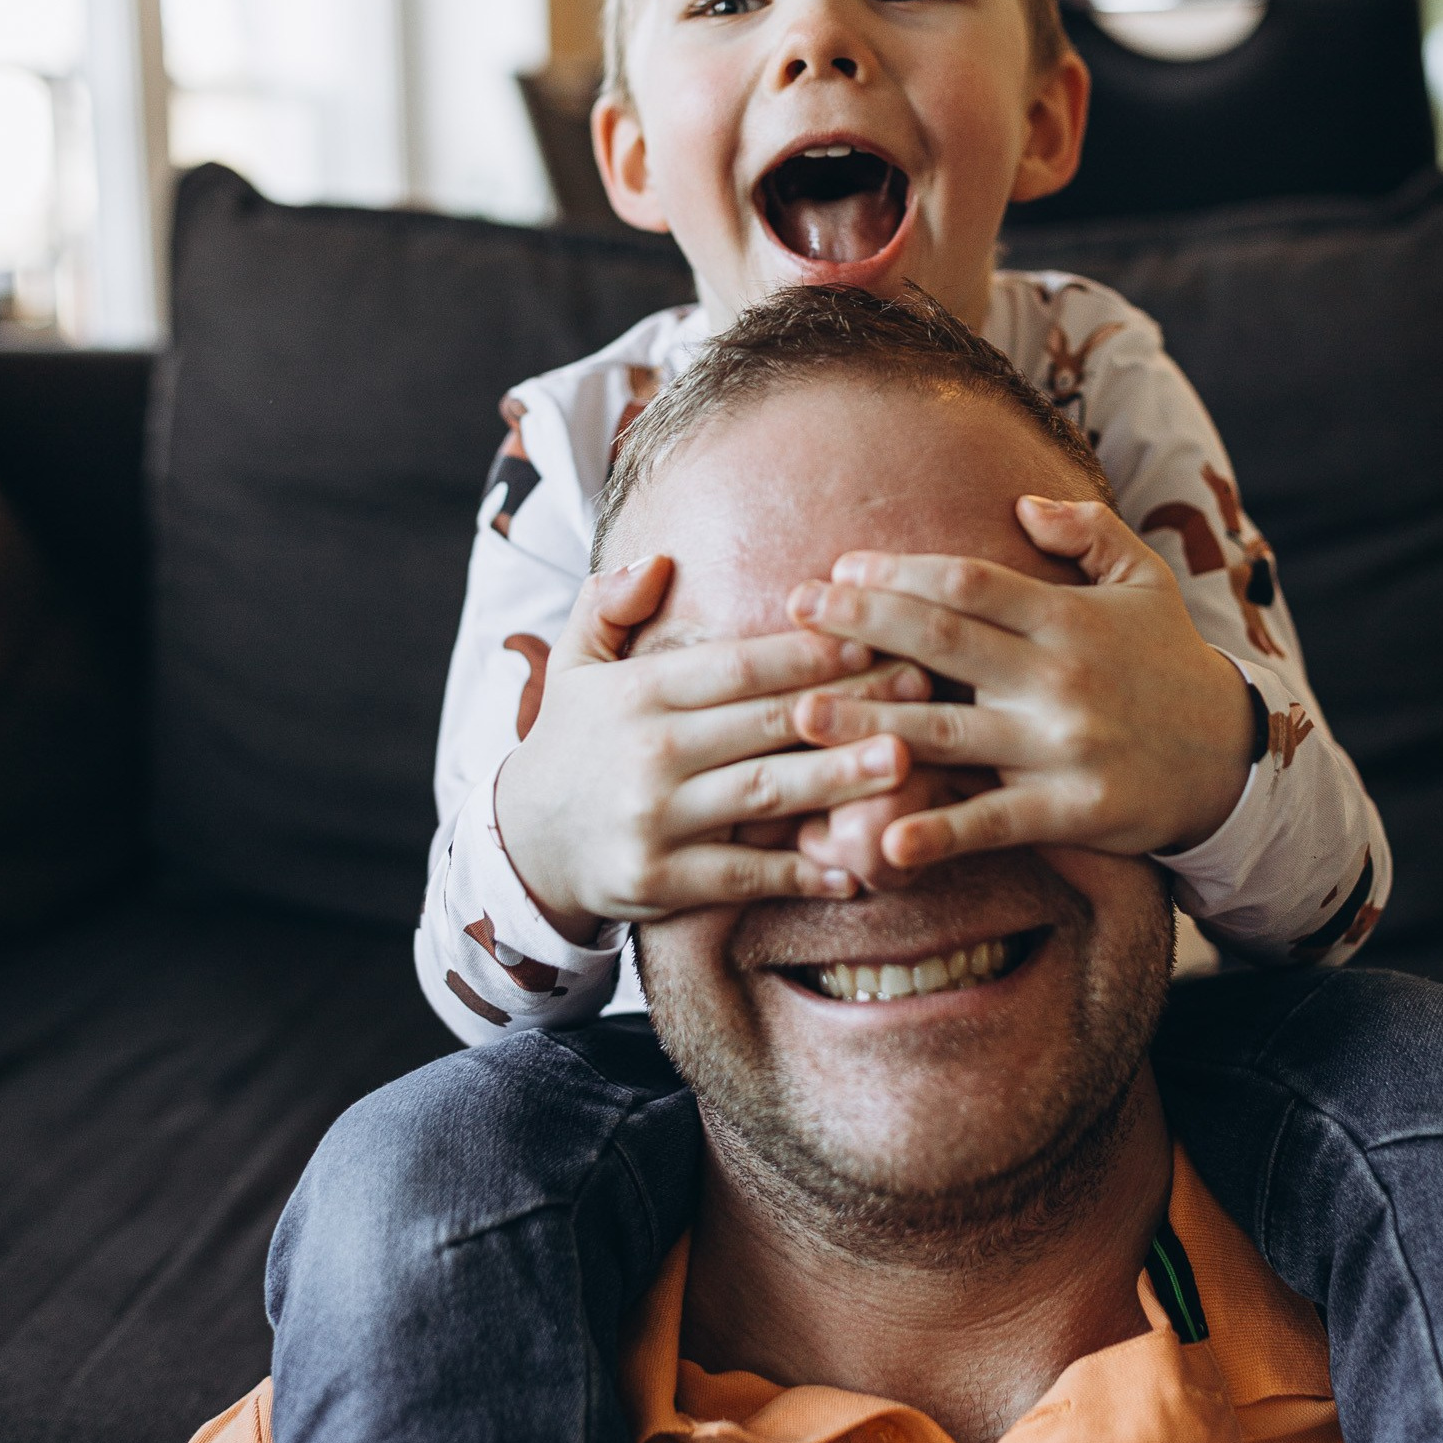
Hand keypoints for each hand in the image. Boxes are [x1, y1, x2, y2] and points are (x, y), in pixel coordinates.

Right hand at [493, 555, 929, 940]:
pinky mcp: (657, 881)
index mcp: (637, 692)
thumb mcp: (573, 664)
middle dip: (848, 704)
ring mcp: (653, 820)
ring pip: (763, 794)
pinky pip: (740, 876)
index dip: (808, 651)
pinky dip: (797, 874)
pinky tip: (853, 868)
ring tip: (904, 763)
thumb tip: (659, 560)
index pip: (737, 664)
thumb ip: (610, 604)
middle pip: (765, 723)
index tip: (873, 636)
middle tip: (922, 688)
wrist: (520, 845)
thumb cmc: (570, 744)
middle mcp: (648, 752)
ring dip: (838, 779)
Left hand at [786, 496, 1251, 871]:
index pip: (968, 582)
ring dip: (868, 724)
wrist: (1231, 758)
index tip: (840, 567)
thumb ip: (1085, 531)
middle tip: (794, 608)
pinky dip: (938, 834)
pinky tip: (883, 842)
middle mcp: (1058, 677)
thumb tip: (1020, 503)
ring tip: (801, 714)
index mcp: (1066, 617)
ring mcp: (1060, 747)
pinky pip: (991, 822)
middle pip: (943, 641)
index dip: (900, 572)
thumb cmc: (1168, 662)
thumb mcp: (1145, 580)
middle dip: (862, 622)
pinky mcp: (1069, 811)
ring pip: (947, 731)